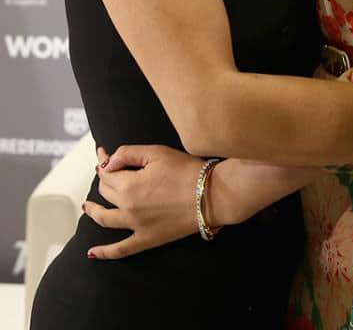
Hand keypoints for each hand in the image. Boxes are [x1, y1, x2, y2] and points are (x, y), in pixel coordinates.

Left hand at [84, 145, 207, 259]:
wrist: (211, 195)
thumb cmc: (186, 170)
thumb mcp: (157, 152)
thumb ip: (128, 154)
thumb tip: (108, 163)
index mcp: (128, 185)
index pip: (107, 172)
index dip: (104, 161)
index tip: (103, 153)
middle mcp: (127, 208)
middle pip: (106, 193)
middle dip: (104, 179)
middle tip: (106, 170)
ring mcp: (136, 226)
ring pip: (105, 219)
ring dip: (93, 211)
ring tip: (88, 206)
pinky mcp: (147, 239)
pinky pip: (121, 250)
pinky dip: (104, 253)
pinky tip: (92, 253)